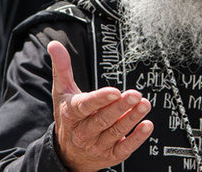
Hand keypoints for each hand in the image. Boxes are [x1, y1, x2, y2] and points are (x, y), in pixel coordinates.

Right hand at [47, 40, 153, 170]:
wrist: (67, 153)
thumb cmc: (67, 116)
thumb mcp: (62, 92)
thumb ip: (62, 68)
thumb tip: (54, 44)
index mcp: (71, 114)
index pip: (85, 106)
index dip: (100, 99)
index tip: (115, 91)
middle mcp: (83, 132)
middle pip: (103, 119)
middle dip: (120, 107)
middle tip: (136, 95)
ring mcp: (97, 145)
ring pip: (116, 132)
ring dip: (131, 118)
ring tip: (145, 104)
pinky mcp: (110, 155)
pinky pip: (125, 149)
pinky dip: (137, 138)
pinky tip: (147, 126)